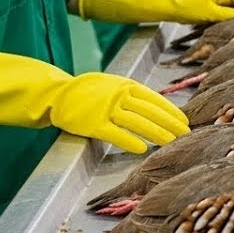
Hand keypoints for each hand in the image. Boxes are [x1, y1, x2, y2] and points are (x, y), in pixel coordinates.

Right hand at [0, 45, 189, 153]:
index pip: (152, 96)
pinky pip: (113, 132)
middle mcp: (114, 92)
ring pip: (136, 120)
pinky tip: (143, 148)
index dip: (170, 109)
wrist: (47, 93)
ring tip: (171, 142)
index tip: (186, 120)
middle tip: (186, 134)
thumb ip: (127, 99)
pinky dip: (129, 139)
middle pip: (149, 109)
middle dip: (169, 122)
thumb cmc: (82, 96)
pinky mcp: (88, 121)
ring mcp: (101, 106)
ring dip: (156, 132)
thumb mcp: (107, 90)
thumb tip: (154, 113)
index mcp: (120, 83)